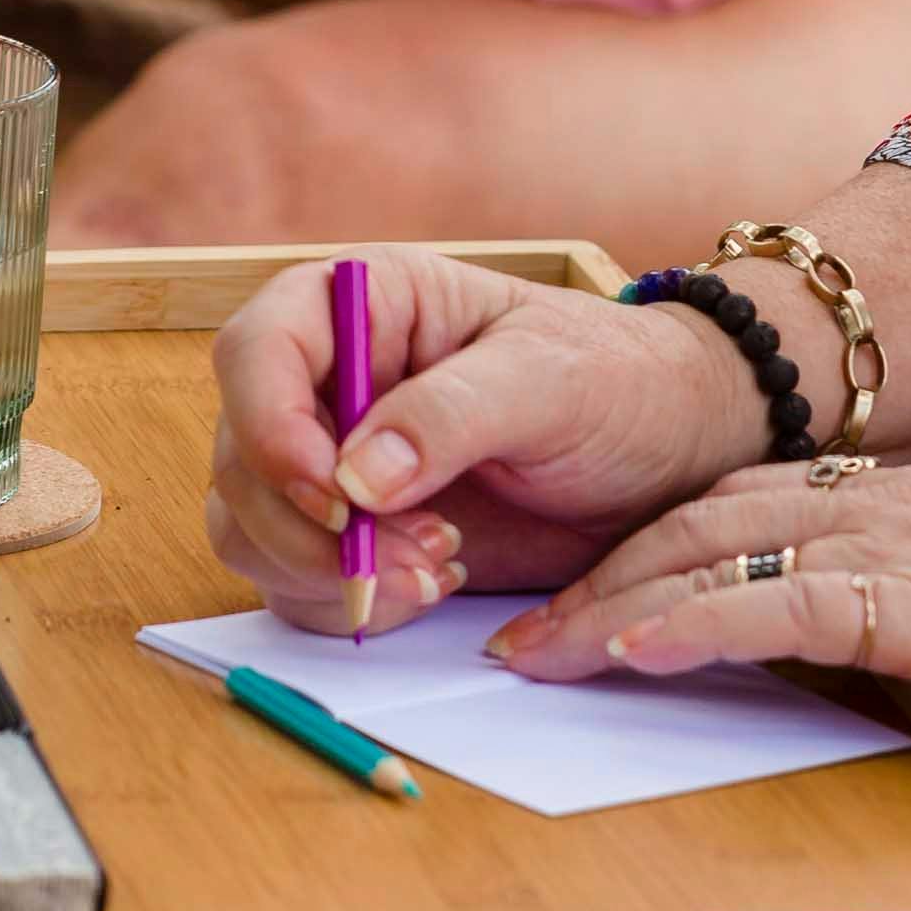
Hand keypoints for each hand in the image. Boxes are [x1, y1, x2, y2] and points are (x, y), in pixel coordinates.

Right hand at [205, 250, 759, 638]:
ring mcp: (333, 464)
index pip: (256, 351)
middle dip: (308, 525)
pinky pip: (295, 583)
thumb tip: (357, 474)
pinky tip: (433, 587)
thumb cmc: (617, 382)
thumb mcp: (550, 378)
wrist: (668, 457)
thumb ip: (451, 414)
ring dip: (325, 571)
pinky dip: (347, 603)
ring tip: (438, 570)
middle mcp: (328, 382)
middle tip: (415, 553)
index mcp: (360, 307)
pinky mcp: (354, 536)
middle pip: (242, 456)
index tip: (334, 495)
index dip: (271, 427)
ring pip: (250, 527)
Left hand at [494, 463, 910, 750]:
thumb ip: (875, 610)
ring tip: (540, 652)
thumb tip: (796, 653)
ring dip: (613, 605)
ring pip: (711, 554)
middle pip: (688, 522)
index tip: (562, 596)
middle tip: (517, 634)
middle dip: (593, 576)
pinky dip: (697, 625)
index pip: (716, 506)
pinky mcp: (910, 600)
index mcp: (866, 501)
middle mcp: (858, 504)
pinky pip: (780, 606)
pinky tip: (638, 648)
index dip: (630, 547)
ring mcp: (880, 543)